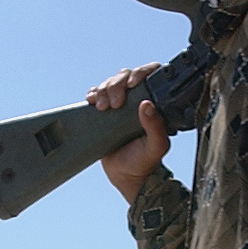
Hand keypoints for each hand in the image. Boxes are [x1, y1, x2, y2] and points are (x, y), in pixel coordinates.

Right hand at [88, 63, 169, 203]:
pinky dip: (93, 94)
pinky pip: (96, 93)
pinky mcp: (105, 110)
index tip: (133, 84)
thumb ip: (156, 127)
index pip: (151, 75)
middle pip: (126, 76)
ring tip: (102, 108)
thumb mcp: (156, 147)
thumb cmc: (144, 161)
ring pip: (110, 82)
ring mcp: (120, 104)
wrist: (125, 175)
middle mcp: (138, 99)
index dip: (142, 72)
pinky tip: (92, 102)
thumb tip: (147, 104)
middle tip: (115, 104)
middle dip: (117, 85)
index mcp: (155, 103)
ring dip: (104, 90)